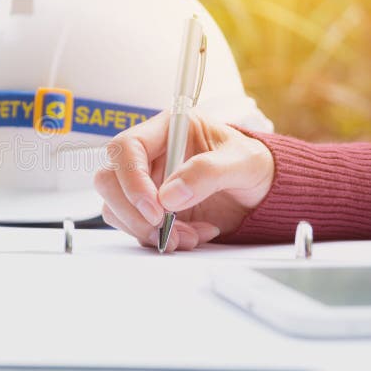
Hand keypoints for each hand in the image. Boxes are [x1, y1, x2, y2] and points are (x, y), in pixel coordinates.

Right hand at [94, 111, 273, 251]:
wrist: (262, 193)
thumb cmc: (253, 165)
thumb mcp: (243, 162)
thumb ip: (208, 173)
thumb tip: (170, 196)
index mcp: (166, 130)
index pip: (126, 147)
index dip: (132, 179)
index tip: (155, 209)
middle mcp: (148, 156)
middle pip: (108, 179)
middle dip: (132, 212)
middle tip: (163, 230)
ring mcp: (144, 185)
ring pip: (115, 208)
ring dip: (148, 231)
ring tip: (188, 236)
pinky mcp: (148, 211)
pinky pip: (135, 228)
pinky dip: (159, 240)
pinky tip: (190, 236)